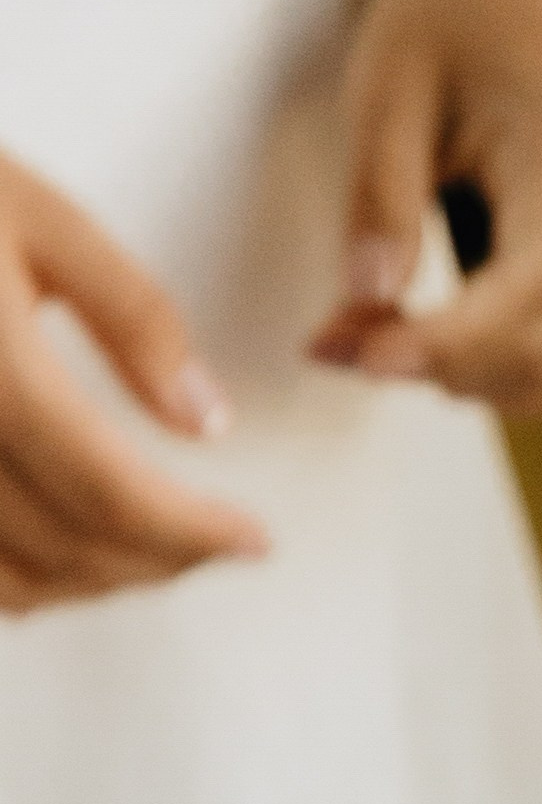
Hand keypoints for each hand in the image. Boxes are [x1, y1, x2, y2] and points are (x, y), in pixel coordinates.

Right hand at [0, 153, 266, 610]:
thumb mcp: (41, 219)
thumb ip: (133, 316)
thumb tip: (205, 421)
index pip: (109, 490)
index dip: (193, 532)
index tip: (254, 540)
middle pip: (65, 547)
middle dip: (160, 561)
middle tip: (216, 543)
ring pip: (9, 584)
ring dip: (93, 584)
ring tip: (154, 551)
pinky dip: (20, 585)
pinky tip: (63, 554)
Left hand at [306, 0, 541, 416]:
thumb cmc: (446, 14)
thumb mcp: (387, 90)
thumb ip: (381, 197)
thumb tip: (368, 300)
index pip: (522, 297)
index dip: (438, 343)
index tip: (348, 351)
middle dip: (439, 369)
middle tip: (332, 344)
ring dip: (469, 381)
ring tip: (373, 338)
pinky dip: (497, 370)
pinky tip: (425, 338)